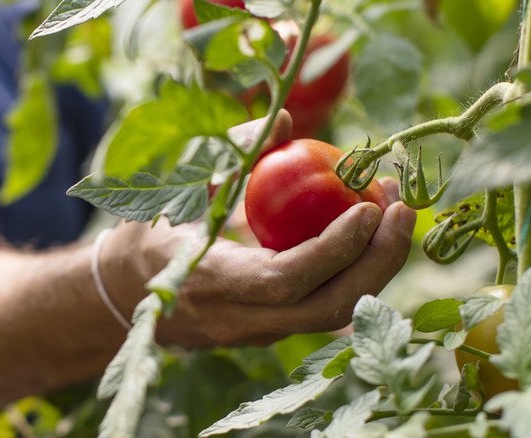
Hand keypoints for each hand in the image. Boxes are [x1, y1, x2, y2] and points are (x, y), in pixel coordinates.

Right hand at [101, 110, 416, 347]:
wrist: (128, 293)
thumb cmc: (152, 233)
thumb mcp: (180, 187)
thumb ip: (231, 153)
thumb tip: (287, 118)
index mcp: (212, 282)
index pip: (286, 279)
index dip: (334, 248)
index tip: (367, 206)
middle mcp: (241, 318)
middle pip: (327, 308)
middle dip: (377, 262)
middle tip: (402, 208)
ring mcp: (260, 331)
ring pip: (335, 315)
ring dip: (376, 267)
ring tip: (396, 214)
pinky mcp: (274, 329)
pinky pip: (326, 308)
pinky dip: (358, 273)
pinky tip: (372, 235)